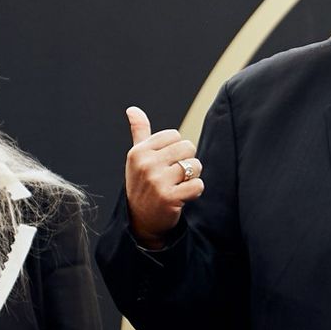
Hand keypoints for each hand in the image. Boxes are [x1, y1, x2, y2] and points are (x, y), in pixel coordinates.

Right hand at [123, 106, 203, 245]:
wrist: (141, 220)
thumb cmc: (142, 184)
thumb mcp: (137, 157)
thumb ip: (139, 131)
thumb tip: (133, 109)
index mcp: (139, 151)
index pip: (175, 135)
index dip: (176, 150)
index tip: (165, 164)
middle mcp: (146, 164)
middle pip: (188, 147)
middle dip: (187, 162)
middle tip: (174, 176)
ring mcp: (156, 181)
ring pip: (194, 165)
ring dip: (192, 177)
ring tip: (178, 186)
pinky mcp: (169, 198)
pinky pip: (198, 185)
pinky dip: (195, 191)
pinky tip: (183, 197)